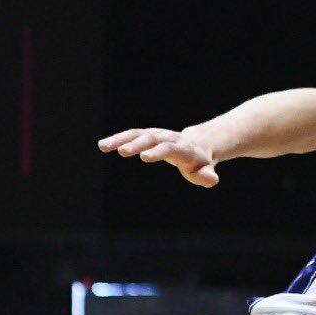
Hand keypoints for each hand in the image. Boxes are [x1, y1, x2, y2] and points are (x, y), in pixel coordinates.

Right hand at [99, 127, 219, 186]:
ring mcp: (157, 135)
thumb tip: (212, 180)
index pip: (170, 148)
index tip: (144, 157)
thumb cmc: (199, 164)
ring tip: (103, 146)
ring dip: (121, 139)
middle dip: (137, 144)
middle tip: (122, 151)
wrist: (197, 144)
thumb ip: (207, 176)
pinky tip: (103, 145)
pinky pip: (131, 135)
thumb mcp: (205, 172)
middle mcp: (169, 138)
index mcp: (183, 149)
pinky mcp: (147, 135)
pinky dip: (118, 138)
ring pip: (138, 134)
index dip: (158, 152)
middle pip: (152, 139)